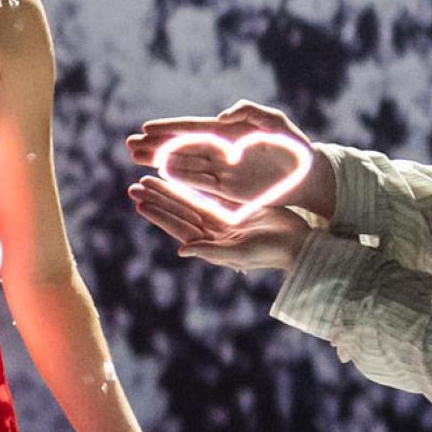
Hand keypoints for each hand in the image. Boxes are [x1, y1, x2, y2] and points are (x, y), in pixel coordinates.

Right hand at [126, 100, 336, 219]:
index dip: (170, 129)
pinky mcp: (229, 190)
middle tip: (129, 144)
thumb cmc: (294, 144)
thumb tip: (223, 117)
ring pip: (185, 165)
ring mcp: (222, 171)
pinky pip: (200, 184)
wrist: (309, 173)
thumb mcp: (275, 122)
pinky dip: (181, 179)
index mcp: (228, 132)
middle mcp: (220, 151)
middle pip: (181, 147)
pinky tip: (163, 175)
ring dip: (161, 162)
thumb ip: (251, 112)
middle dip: (156, 145)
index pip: (193, 129)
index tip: (146, 128)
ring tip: (136, 158)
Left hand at [128, 176, 313, 273]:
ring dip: (170, 192)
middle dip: (158, 198)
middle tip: (135, 184)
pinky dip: (193, 188)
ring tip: (150, 178)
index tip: (139, 201)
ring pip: (190, 203)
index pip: (178, 226)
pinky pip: (208, 197)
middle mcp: (212, 234)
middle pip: (179, 212)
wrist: (296, 245)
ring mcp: (222, 223)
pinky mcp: (235, 213)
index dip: (159, 213)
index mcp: (210, 245)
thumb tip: (181, 250)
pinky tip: (180, 178)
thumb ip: (210, 251)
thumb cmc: (270, 253)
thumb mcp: (239, 253)